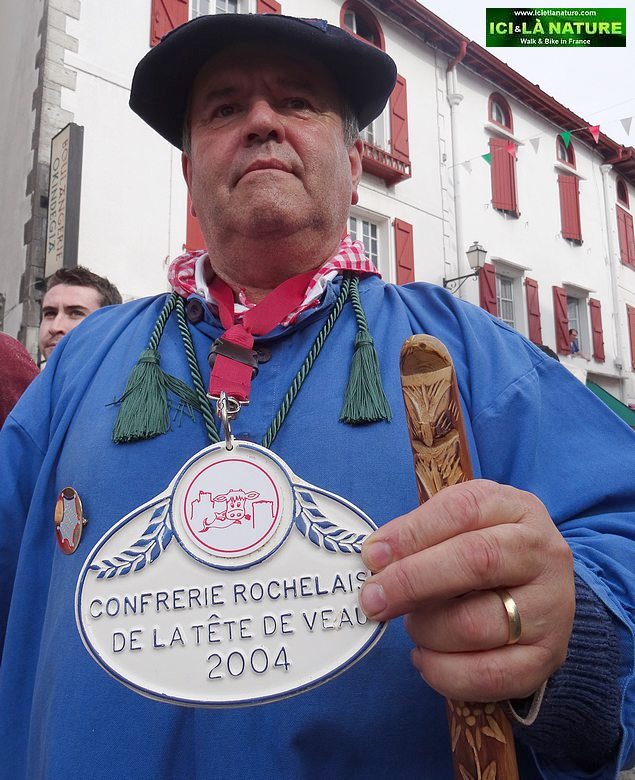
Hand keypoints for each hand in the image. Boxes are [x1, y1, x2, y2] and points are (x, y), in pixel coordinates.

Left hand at [359, 480, 574, 701]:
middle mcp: (543, 554)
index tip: (372, 556)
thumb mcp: (461, 525)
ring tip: (412, 626)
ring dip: (427, 629)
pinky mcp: (547, 658)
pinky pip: (489, 675)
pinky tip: (425, 659)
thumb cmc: (486, 552)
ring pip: (477, 624)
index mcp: (518, 509)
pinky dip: (444, 672)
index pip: (464, 510)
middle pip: (476, 561)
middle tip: (373, 599)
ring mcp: (551, 608)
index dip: (413, 533)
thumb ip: (421, 534)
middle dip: (412, 581)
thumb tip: (375, 558)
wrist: (540, 595)